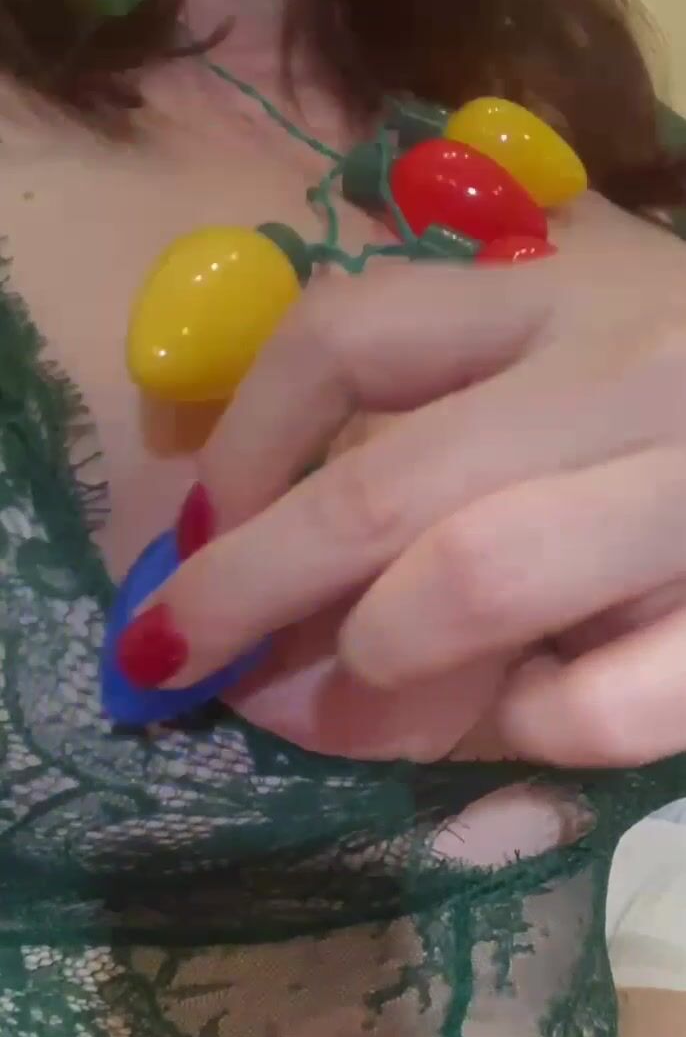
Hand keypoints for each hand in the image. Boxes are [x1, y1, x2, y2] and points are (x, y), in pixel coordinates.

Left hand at [129, 193, 685, 764]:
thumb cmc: (668, 447)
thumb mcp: (555, 409)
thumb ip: (423, 467)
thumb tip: (250, 598)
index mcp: (563, 304)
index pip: (346, 337)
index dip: (239, 451)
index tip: (192, 541)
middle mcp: (633, 370)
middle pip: (383, 484)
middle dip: (248, 596)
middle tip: (179, 670)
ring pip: (476, 577)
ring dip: (373, 670)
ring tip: (343, 708)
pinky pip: (602, 701)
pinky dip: (534, 731)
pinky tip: (535, 721)